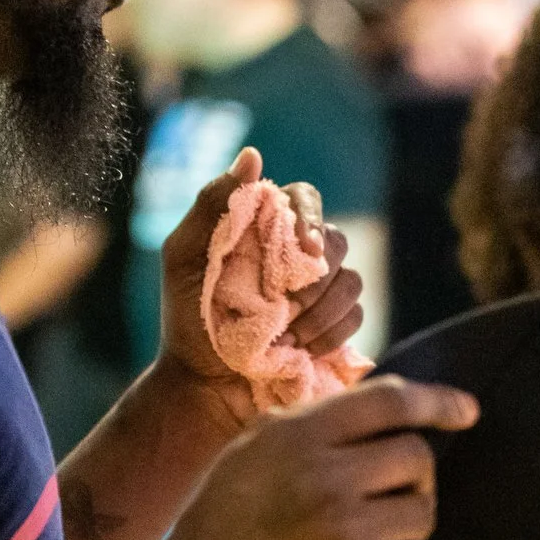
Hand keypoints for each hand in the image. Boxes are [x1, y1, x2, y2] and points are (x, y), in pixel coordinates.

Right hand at [139, 375, 476, 539]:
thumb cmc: (223, 520)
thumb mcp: (254, 451)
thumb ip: (316, 424)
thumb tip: (392, 408)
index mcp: (297, 435)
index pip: (391, 401)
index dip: (438, 401)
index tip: (468, 411)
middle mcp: (325, 478)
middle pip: (417, 456)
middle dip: (416, 470)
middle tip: (392, 487)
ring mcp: (344, 534)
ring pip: (422, 511)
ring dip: (408, 515)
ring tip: (368, 525)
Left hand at [155, 148, 363, 426]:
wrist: (201, 384)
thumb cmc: (186, 319)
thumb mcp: (184, 257)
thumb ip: (212, 204)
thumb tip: (252, 155)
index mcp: (266, 229)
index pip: (306, 198)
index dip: (312, 219)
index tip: (306, 248)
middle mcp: (299, 255)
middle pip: (339, 240)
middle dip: (313, 278)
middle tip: (282, 307)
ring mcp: (322, 292)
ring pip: (352, 281)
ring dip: (319, 312)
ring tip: (284, 336)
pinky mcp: (336, 327)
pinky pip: (356, 317)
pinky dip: (329, 335)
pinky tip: (299, 350)